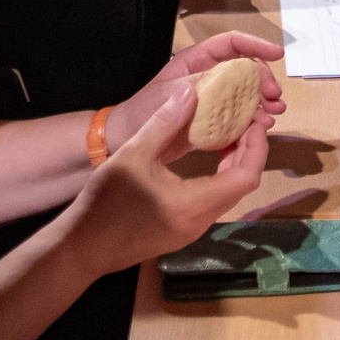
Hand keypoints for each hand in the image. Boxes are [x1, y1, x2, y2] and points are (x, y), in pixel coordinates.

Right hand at [57, 83, 272, 278]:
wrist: (83, 247)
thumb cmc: (105, 202)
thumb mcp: (133, 154)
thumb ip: (164, 122)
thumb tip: (190, 92)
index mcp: (194, 204)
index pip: (246, 177)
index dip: (256, 147)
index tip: (253, 121)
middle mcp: (200, 222)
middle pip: (241, 186)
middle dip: (248, 152)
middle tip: (243, 122)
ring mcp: (191, 231)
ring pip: (227, 195)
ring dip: (233, 165)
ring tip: (227, 134)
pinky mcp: (181, 233)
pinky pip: (211, 202)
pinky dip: (218, 178)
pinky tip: (206, 159)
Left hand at [111, 32, 285, 146]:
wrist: (126, 141)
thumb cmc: (141, 113)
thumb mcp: (166, 96)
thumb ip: (193, 86)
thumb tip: (221, 79)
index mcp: (196, 62)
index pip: (231, 43)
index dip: (255, 45)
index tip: (277, 54)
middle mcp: (207, 77)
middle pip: (244, 69)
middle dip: (263, 79)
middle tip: (275, 96)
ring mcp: (211, 99)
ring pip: (245, 93)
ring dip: (262, 102)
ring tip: (275, 113)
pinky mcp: (211, 121)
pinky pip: (238, 116)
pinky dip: (252, 120)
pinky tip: (262, 127)